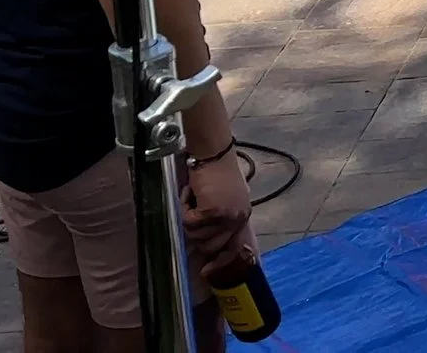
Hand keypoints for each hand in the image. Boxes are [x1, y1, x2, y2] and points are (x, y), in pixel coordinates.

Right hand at [183, 149, 255, 265]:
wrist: (213, 153)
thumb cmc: (215, 172)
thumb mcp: (224, 199)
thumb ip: (219, 219)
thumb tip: (205, 242)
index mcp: (242, 216)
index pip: (235, 248)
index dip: (221, 262)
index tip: (206, 272)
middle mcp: (238, 219)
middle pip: (209, 246)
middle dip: (195, 233)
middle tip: (192, 212)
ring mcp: (227, 217)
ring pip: (196, 235)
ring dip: (189, 218)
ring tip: (194, 197)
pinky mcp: (213, 212)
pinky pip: (188, 222)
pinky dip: (184, 208)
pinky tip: (190, 193)